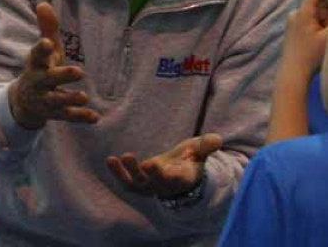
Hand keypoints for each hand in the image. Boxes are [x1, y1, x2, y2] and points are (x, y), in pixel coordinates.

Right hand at [8, 2, 97, 129]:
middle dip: (62, 76)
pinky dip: (80, 118)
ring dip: (70, 98)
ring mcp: (46, 100)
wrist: (23, 102)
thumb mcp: (45, 50)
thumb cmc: (40, 68)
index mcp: (36, 65)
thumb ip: (47, 29)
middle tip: (78, 71)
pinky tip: (95, 117)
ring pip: (57, 101)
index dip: (41, 49)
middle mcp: (39, 83)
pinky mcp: (55, 114)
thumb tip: (44, 4)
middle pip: (48, 79)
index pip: (36, 56)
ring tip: (83, 96)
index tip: (47, 43)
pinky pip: (68, 116)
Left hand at [106, 133, 222, 197]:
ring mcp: (151, 187)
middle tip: (145, 163)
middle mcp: (166, 186)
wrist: (181, 175)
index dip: (166, 174)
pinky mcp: (139, 185)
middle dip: (150, 174)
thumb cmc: (192, 159)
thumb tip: (217, 140)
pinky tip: (110, 160)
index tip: (156, 165)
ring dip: (127, 173)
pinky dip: (118, 173)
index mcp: (183, 178)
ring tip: (116, 159)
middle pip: (156, 182)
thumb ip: (207, 146)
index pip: (175, 178)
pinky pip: (127, 183)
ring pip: (138, 184)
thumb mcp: (201, 151)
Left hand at [282, 0, 327, 74]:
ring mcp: (292, 22)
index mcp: (303, 12)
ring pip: (314, 14)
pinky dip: (317, 26)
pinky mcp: (292, 30)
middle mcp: (295, 13)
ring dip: (324, 21)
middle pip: (317, 5)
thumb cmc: (312, 55)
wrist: (294, 73)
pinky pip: (308, 22)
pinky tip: (321, 40)